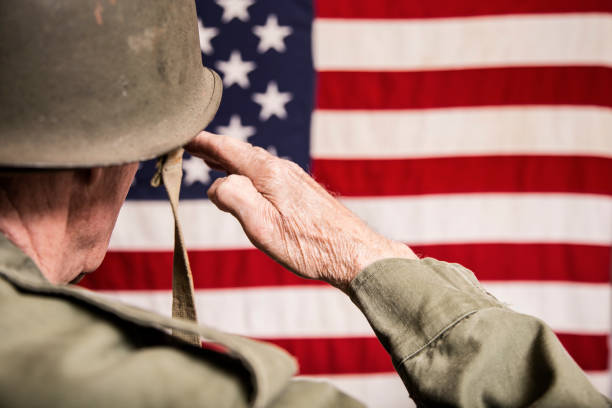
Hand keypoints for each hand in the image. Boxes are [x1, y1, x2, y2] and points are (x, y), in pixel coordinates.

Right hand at [185, 132, 416, 292]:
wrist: (354, 254)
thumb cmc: (308, 246)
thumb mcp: (262, 226)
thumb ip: (234, 197)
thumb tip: (216, 184)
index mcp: (268, 173)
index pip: (227, 149)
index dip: (202, 142)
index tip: (182, 135)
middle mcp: (282, 169)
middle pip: (240, 152)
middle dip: (214, 149)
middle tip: (191, 145)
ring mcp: (295, 179)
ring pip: (254, 162)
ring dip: (230, 160)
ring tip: (212, 160)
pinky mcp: (303, 191)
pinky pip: (267, 172)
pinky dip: (248, 171)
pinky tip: (248, 182)